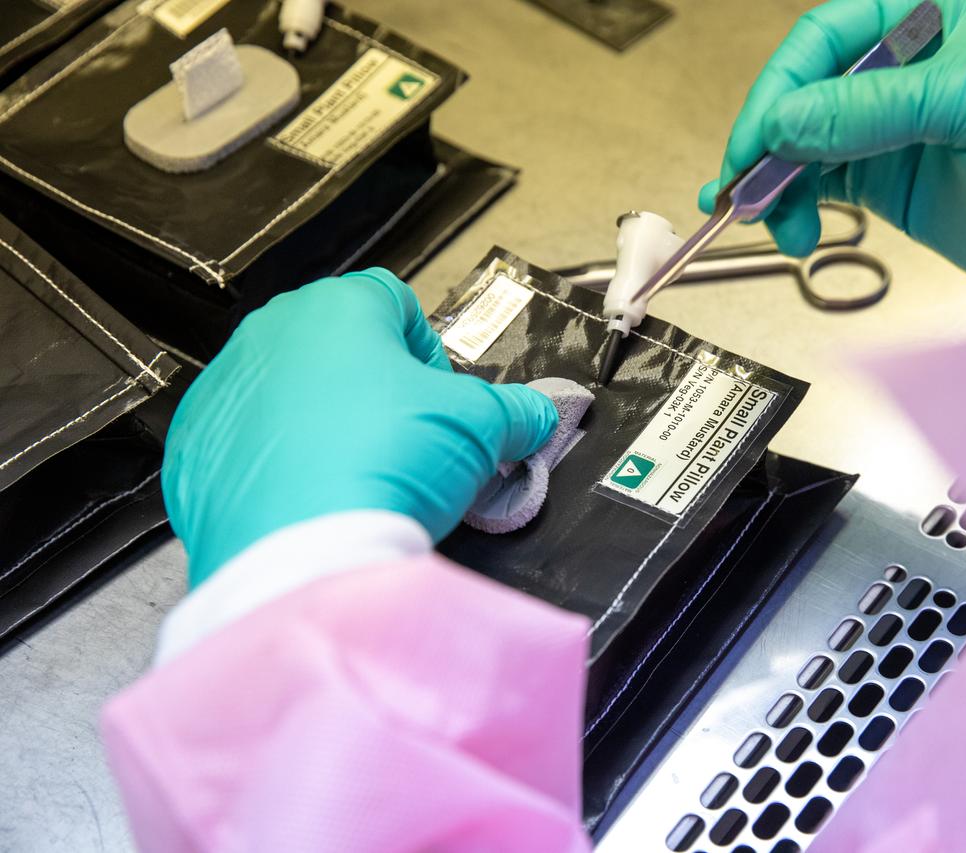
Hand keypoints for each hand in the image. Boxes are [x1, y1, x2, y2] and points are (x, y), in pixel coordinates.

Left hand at [163, 269, 557, 585]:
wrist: (302, 554)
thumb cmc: (383, 465)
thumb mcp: (482, 429)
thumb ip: (518, 410)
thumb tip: (537, 414)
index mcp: (338, 308)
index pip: (396, 305)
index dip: (429, 353)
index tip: (440, 401)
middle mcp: (271, 334)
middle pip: (339, 346)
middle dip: (376, 389)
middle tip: (406, 442)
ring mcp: (225, 389)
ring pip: (290, 392)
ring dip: (325, 423)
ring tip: (358, 474)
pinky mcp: (195, 445)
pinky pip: (247, 441)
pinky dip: (278, 462)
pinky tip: (311, 497)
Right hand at [700, 0, 965, 306]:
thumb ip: (877, 109)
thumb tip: (785, 121)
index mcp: (926, 15)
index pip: (826, 36)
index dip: (784, 86)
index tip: (761, 139)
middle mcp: (898, 65)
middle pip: (801, 89)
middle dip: (766, 139)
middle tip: (745, 187)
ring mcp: (885, 125)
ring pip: (799, 141)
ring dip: (772, 181)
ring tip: (769, 222)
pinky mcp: (882, 179)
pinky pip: (815, 183)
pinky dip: (789, 205)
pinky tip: (781, 228)